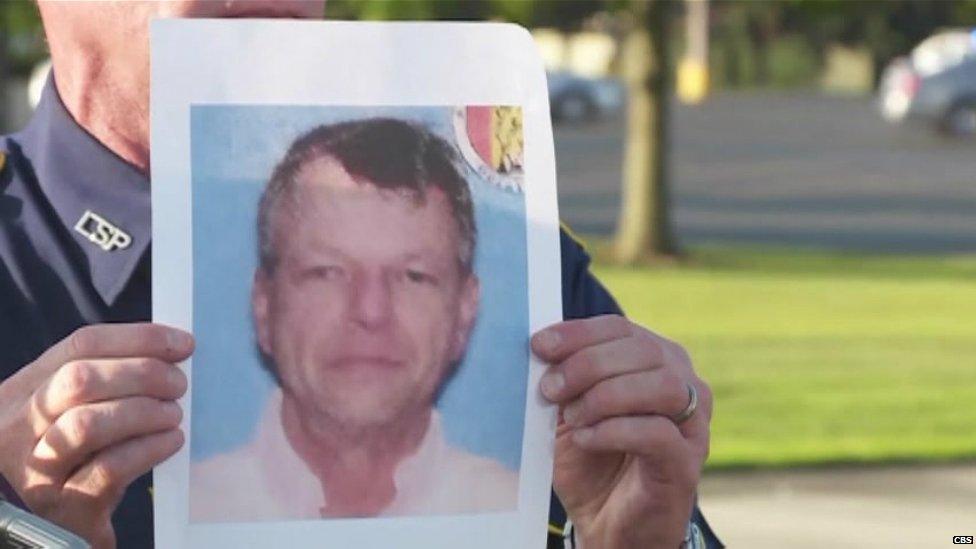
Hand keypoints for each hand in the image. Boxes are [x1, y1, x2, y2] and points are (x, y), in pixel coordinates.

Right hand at [0, 323, 192, 548]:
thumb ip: (114, 377)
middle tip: (178, 384)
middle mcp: (18, 427)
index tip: (182, 344)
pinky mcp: (63, 506)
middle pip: (78, 379)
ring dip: (144, 412)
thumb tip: (176, 349)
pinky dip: (149, 448)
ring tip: (173, 415)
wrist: (64, 523)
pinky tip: (171, 441)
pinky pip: (110, 468)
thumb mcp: (82, 409)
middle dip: (141, 373)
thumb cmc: (81, 456)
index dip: (138, 338)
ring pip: (87, 424)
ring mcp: (36, 468)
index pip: (80, 344)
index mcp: (23, 391)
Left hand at [532, 315, 711, 548]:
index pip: (620, 328)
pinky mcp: (686, 463)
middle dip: (588, 364)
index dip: (578, 333)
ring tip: (573, 417)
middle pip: (643, 350)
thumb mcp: (569, 412)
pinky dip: (614, 430)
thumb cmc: (590, 461)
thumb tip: (538, 349)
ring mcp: (692, 424)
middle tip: (549, 389)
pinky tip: (586, 439)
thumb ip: (563, 380)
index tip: (539, 346)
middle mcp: (683, 385)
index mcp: (655, 361)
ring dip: (606, 396)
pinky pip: (658, 433)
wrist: (607, 524)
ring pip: (662, 385)